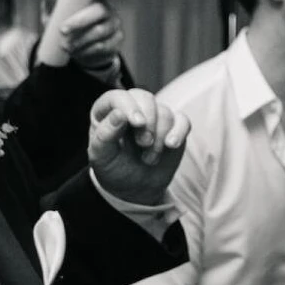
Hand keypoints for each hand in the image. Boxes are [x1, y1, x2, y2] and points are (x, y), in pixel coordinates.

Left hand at [41, 0, 123, 77]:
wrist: (75, 50)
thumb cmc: (64, 25)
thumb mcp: (54, 13)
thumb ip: (53, 0)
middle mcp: (107, 9)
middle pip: (99, 12)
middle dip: (79, 21)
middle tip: (62, 30)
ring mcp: (114, 25)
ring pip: (99, 32)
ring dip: (80, 40)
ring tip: (64, 46)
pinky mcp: (116, 41)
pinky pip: (102, 47)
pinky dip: (86, 50)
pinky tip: (77, 52)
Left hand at [88, 88, 188, 205]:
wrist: (135, 187)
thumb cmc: (114, 168)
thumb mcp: (102, 156)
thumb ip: (106, 134)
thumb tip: (118, 114)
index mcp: (107, 111)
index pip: (118, 97)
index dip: (129, 106)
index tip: (138, 123)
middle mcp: (131, 108)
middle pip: (145, 98)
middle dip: (148, 122)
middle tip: (143, 143)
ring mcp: (154, 117)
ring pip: (164, 112)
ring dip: (160, 137)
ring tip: (149, 158)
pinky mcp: (174, 127)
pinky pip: (183, 120)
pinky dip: (179, 132)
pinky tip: (171, 145)